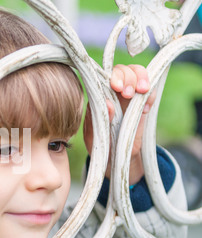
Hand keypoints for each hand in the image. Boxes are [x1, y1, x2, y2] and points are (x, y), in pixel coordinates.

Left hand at [83, 64, 155, 183]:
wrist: (115, 159)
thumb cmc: (100, 145)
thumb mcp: (94, 135)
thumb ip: (97, 119)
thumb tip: (108, 103)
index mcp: (98, 97)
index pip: (104, 76)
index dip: (112, 77)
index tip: (116, 88)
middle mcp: (113, 92)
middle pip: (121, 70)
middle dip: (127, 77)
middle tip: (127, 93)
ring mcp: (129, 97)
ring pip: (137, 74)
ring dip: (141, 79)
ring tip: (141, 93)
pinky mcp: (142, 105)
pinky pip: (150, 93)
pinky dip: (151, 95)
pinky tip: (145, 109)